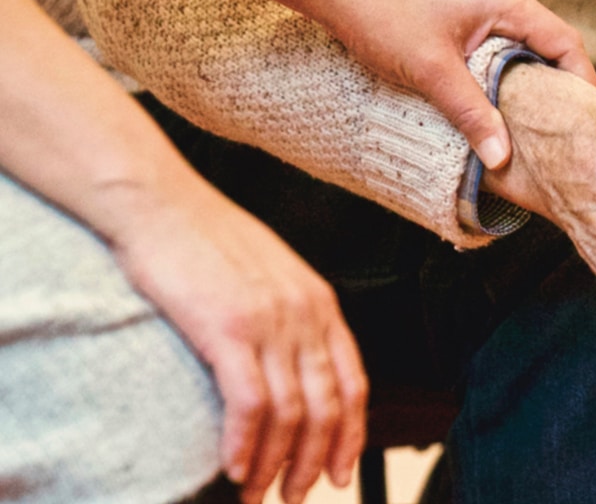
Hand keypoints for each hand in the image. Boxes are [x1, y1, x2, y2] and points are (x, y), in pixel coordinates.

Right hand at [101, 179, 366, 503]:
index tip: (338, 472)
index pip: (354, 384)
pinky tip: (234, 467)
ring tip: (258, 493)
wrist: (159, 202)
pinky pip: (250, 403)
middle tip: (294, 496)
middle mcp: (306, 315)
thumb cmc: (205, 238)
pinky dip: (245, 445)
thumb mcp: (270, 274)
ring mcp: (270, 321)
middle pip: (327, 408)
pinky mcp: (228, 328)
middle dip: (313, 463)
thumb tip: (292, 365)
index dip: (350, 436)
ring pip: (291, 414)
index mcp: (320, 303)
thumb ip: (291, 317)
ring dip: (276, 465)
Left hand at [309, 0, 595, 169]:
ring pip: (522, 44)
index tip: (584, 120)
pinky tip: (492, 98)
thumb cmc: (380, 14)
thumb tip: (503, 158)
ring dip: (526, 79)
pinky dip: (503, 69)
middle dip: (557, 86)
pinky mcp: (462, 7)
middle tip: (559, 130)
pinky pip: (498, 40)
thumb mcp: (431, 72)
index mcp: (504, 0)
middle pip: (548, 43)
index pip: (565, 42)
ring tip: (528, 122)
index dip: (581, 82)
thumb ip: (472, 114)